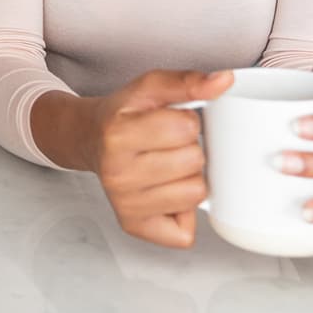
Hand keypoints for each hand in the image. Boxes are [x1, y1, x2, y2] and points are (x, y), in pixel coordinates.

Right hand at [89, 69, 234, 248]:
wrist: (89, 139)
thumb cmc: (122, 116)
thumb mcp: (149, 88)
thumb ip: (188, 82)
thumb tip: (224, 80)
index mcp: (118, 134)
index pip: (186, 128)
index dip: (186, 121)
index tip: (169, 121)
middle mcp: (117, 174)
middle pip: (194, 162)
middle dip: (189, 149)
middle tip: (167, 145)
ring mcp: (126, 204)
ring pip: (195, 194)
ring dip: (189, 178)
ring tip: (167, 167)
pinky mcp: (134, 226)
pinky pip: (184, 232)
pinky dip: (182, 213)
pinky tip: (165, 193)